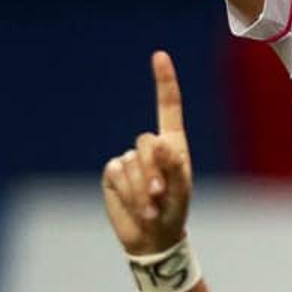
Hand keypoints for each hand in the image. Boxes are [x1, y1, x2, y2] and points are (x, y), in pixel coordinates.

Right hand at [102, 52, 193, 255]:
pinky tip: (138, 208)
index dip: (164, 81)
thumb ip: (172, 166)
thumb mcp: (180, 190)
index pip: (167, 106)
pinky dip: (130, 194)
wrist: (153, 236)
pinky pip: (118, 175)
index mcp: (172, 145)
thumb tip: (159, 144)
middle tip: (161, 196)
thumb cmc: (173, 210)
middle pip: (147, 141)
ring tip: (152, 207)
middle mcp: (149, 148)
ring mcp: (128, 159)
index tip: (159, 55)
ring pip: (132, 163)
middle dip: (154, 170)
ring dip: (143, 189)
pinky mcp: (112, 173)